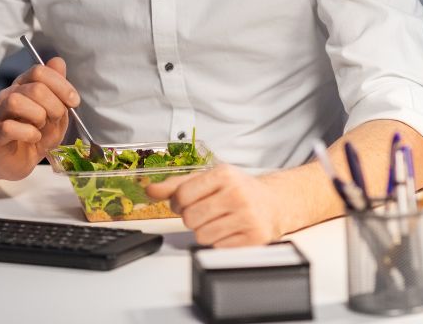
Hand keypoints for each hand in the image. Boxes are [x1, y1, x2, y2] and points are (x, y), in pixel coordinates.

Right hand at [0, 56, 76, 180]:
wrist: (17, 160)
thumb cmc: (37, 134)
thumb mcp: (56, 112)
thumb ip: (58, 89)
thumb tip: (58, 62)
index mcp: (24, 85)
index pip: (40, 71)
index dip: (61, 85)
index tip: (74, 102)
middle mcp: (9, 95)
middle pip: (34, 87)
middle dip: (54, 105)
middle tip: (56, 119)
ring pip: (16, 101)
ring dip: (38, 116)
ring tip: (42, 127)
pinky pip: (9, 127)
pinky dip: (28, 133)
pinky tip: (34, 138)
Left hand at [147, 164, 283, 246]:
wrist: (273, 203)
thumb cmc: (237, 190)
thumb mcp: (208, 180)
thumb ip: (176, 185)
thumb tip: (150, 190)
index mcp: (223, 174)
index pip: (182, 195)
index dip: (177, 203)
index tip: (184, 203)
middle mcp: (237, 194)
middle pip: (190, 217)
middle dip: (192, 218)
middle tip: (204, 213)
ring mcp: (247, 217)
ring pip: (201, 236)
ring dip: (204, 232)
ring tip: (218, 221)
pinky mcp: (254, 238)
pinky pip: (217, 248)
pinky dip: (219, 242)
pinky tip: (229, 231)